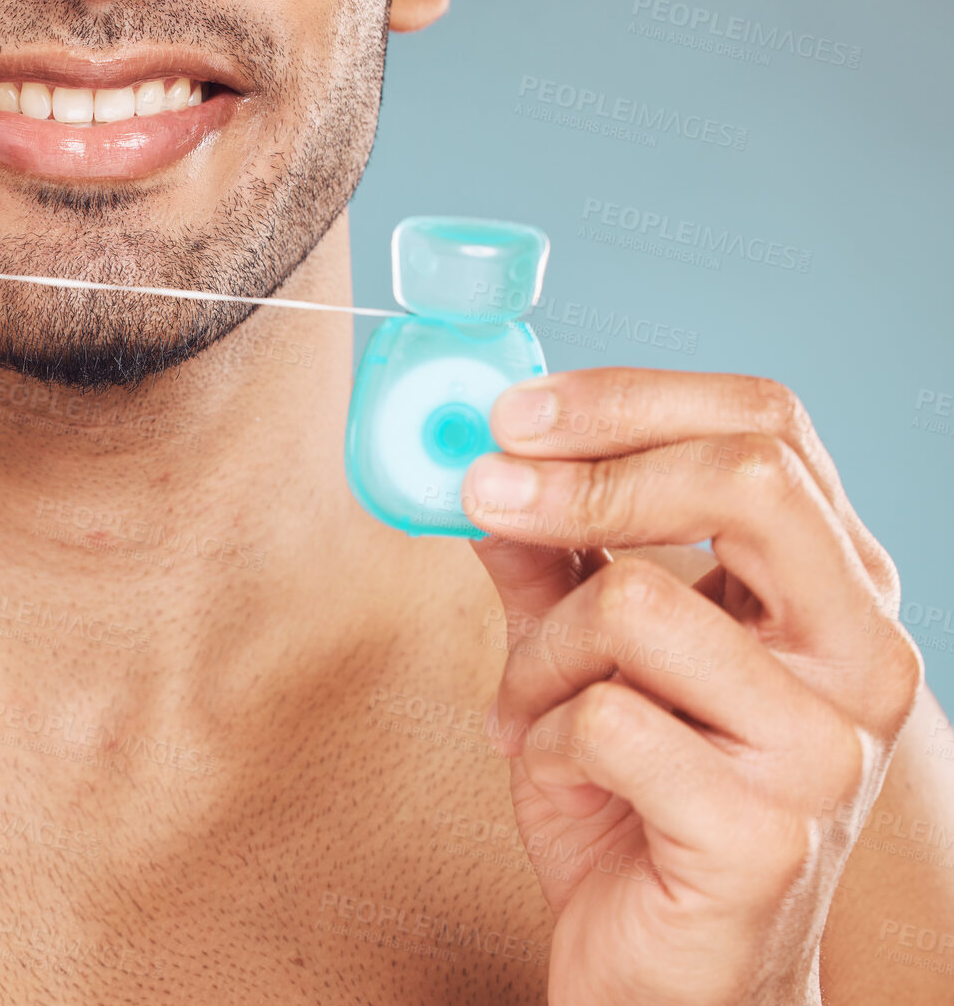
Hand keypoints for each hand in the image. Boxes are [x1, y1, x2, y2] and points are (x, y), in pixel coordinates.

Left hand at [462, 368, 920, 1005]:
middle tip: (484, 492)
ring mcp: (826, 748)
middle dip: (583, 477)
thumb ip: (547, 553)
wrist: (665, 972)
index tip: (510, 413)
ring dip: (537, 654)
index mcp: (833, 588)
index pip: (765, 426)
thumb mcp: (580, 653)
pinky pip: (604, 719)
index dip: (626, 398)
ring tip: (530, 714)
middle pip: (744, 477)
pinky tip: (565, 781)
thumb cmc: (631, 800)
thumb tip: (484, 456)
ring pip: (633, 599)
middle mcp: (861, 654)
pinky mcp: (766, 833)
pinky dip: (543, 742)